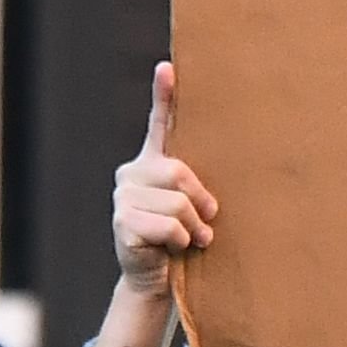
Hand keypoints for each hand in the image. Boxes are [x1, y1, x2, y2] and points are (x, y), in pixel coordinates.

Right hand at [113, 65, 219, 289]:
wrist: (158, 278)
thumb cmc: (182, 238)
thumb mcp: (193, 207)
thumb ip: (197, 186)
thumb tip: (225, 179)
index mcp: (152, 163)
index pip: (158, 123)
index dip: (163, 95)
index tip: (168, 68)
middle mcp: (132, 173)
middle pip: (178, 171)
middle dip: (200, 200)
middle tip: (209, 219)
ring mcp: (123, 197)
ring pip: (177, 203)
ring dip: (194, 227)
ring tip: (194, 239)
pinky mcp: (122, 222)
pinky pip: (168, 226)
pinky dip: (180, 241)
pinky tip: (174, 249)